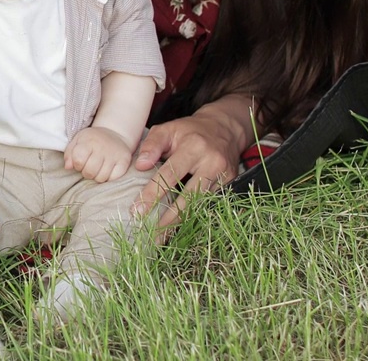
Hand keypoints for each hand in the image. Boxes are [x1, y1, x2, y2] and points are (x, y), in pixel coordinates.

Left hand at [65, 126, 134, 181]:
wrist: (114, 133)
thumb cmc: (92, 139)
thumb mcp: (77, 140)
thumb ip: (69, 153)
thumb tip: (68, 167)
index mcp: (89, 141)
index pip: (78, 160)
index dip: (77, 165)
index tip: (80, 162)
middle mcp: (102, 147)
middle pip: (90, 172)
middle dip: (86, 173)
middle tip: (89, 167)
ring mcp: (115, 155)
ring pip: (101, 178)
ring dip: (97, 176)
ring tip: (97, 169)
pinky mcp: (124, 161)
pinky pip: (114, 178)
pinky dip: (109, 178)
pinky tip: (107, 171)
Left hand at [133, 104, 248, 241]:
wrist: (224, 129)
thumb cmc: (189, 131)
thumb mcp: (167, 129)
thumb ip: (152, 145)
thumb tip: (140, 165)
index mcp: (194, 148)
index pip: (170, 175)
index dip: (152, 194)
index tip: (137, 211)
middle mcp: (212, 163)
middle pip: (189, 197)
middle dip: (169, 220)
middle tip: (151, 236)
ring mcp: (224, 176)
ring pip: (201, 206)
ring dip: (181, 224)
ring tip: (162, 239)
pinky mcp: (230, 185)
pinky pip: (210, 206)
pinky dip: (194, 218)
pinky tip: (180, 231)